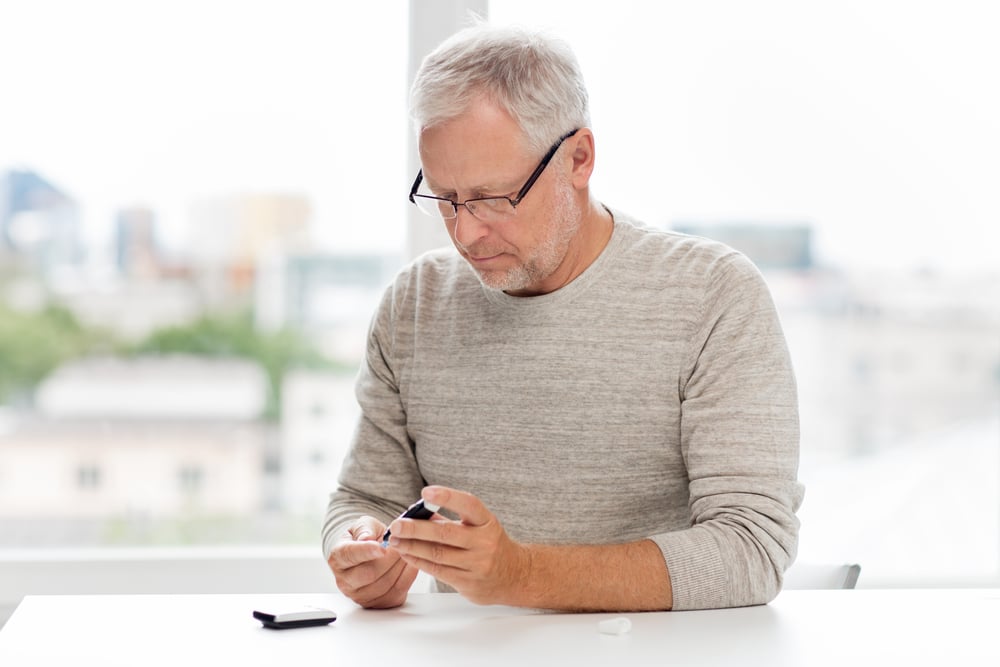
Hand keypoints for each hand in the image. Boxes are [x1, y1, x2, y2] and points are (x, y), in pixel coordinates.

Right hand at [327, 516, 418, 608]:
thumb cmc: (366, 538)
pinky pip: (396, 592)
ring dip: (400, 566)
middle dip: (390, 558)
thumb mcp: (363, 525)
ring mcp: (359, 595)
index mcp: (338, 558)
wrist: (371, 552)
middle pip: (369, 573)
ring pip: (384, 584)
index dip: (366, 551)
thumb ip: (364, 529)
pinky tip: (409, 564)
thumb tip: (366, 539)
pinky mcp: (377, 603)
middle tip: (401, 545)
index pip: (349, 556)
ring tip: (407, 551)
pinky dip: (407, 577)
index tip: (382, 547)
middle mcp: (345, 580)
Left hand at [386, 486, 528, 605]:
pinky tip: (407, 554)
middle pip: (446, 534)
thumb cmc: (489, 544)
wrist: (514, 575)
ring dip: (412, 547)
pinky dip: (419, 561)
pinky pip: (438, 571)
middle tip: (397, 525)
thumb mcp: (479, 527)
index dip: (447, 497)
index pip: (469, 505)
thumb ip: (451, 520)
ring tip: (395, 540)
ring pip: (438, 554)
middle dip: (417, 529)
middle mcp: (484, 543)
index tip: (426, 492)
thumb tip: (417, 514)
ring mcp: (477, 565)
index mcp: (487, 522)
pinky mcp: (469, 583)